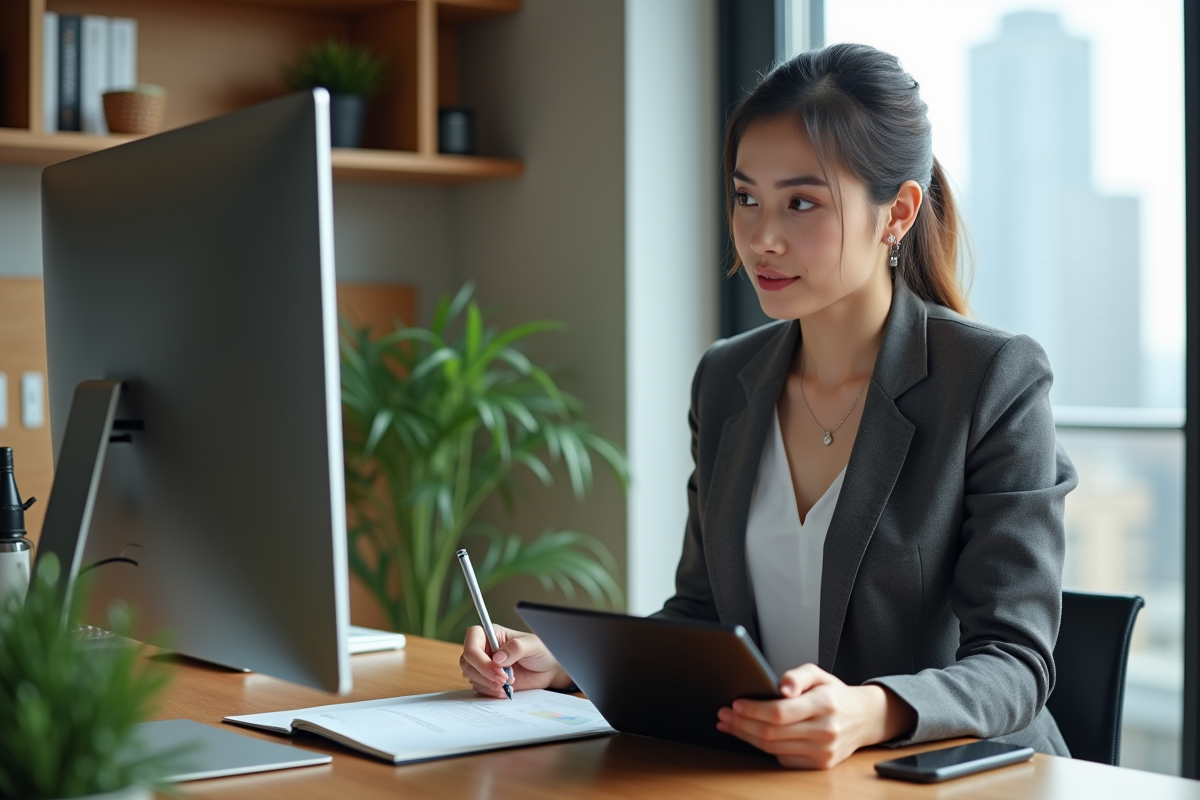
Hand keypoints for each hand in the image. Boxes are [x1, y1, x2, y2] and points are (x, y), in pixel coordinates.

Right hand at [459, 624, 571, 697]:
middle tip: (505, 680)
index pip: (472, 642)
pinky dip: (491, 691)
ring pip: (471, 675)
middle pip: (467, 661)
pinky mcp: (487, 679)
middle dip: (485, 674)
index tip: (498, 669)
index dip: (480, 658)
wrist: (548, 670)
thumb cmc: (541, 651)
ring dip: (488, 684)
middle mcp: (484, 648)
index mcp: (491, 633)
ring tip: (509, 683)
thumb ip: (516, 648)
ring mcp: (483, 664)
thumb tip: (497, 658)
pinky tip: (505, 690)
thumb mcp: (533, 645)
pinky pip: (479, 687)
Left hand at [716, 664, 915, 768]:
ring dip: (747, 737)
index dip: (753, 710)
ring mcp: (824, 752)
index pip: (780, 712)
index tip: (735, 704)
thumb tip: (781, 687)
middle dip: (742, 724)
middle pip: (772, 733)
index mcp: (825, 705)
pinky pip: (783, 760)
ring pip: (773, 749)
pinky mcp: (820, 765)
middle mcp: (826, 731)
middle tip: (724, 715)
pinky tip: (751, 736)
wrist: (864, 719)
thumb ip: (797, 676)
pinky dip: (764, 749)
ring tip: (730, 725)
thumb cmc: (835, 695)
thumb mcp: (819, 674)